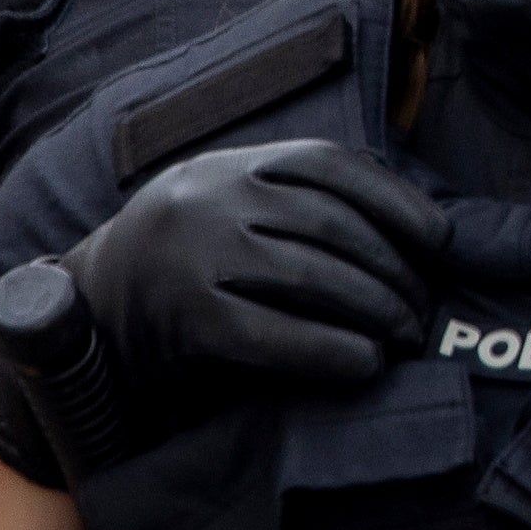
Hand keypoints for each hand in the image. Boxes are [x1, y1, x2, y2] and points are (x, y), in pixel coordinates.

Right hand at [63, 141, 441, 395]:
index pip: (333, 165)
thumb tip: (411, 225)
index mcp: (233, 165)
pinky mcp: (184, 317)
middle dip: (394, 270)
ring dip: (374, 310)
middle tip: (425, 309)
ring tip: (405, 336)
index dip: (396, 201)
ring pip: (310, 277)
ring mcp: (195, 256)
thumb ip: (298, 199)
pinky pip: (270, 334)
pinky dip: (327, 350)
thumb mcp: (232, 203)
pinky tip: (364, 364)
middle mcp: (213, 198)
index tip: (441, 241)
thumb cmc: (189, 256)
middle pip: (333, 227)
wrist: (89, 307)